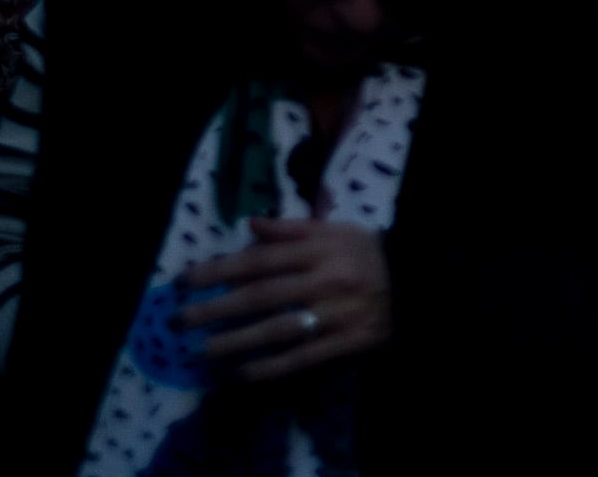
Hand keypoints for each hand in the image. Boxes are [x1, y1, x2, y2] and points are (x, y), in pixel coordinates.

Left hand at [177, 217, 391, 382]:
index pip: (260, 260)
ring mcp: (335, 314)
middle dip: (215, 309)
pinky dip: (268, 368)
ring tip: (202, 351)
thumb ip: (291, 229)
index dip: (219, 271)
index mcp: (321, 250)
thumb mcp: (336, 231)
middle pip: (261, 296)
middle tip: (179, 321)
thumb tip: (248, 225)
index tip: (184, 282)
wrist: (418, 284)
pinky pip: (300, 358)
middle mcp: (325, 281)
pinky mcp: (345, 343)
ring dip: (235, 342)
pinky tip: (240, 373)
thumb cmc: (369, 254)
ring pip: (277, 330)